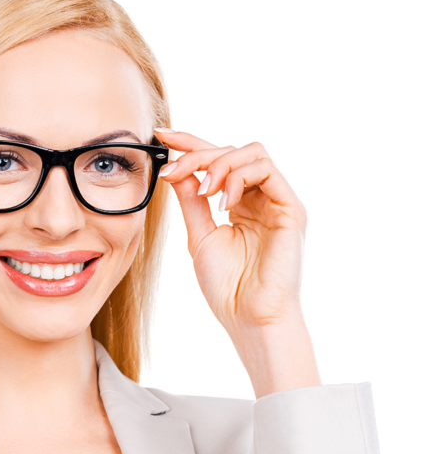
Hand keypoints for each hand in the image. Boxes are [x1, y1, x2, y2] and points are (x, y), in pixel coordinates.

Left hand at [153, 128, 320, 396]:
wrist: (249, 317)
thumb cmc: (227, 286)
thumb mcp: (200, 235)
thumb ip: (191, 201)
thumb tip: (176, 170)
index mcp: (239, 204)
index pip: (216, 162)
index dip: (190, 144)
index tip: (162, 136)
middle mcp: (260, 198)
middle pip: (232, 151)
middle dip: (197, 154)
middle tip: (173, 171)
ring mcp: (277, 201)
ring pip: (251, 153)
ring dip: (218, 164)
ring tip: (203, 191)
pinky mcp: (291, 208)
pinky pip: (266, 170)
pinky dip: (238, 178)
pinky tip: (223, 203)